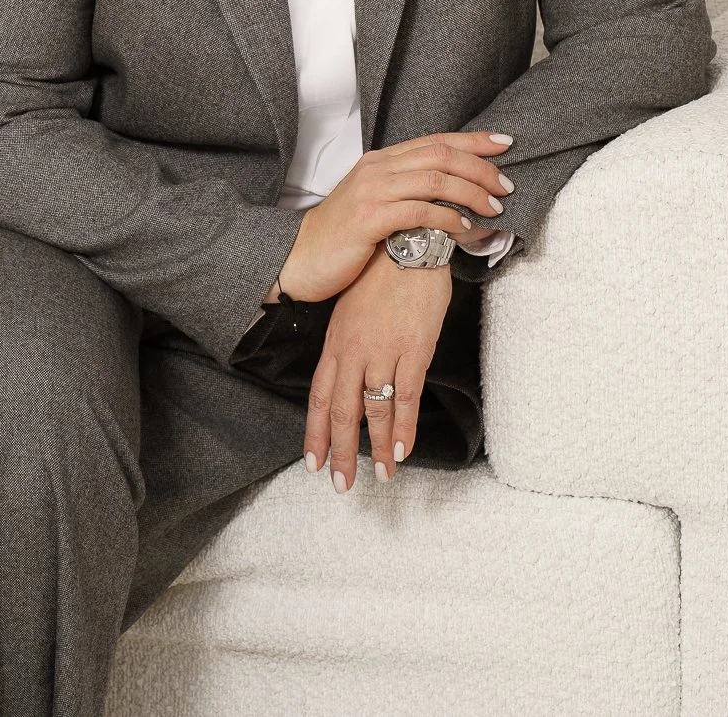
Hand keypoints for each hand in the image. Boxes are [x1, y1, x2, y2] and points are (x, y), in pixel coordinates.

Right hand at [269, 130, 513, 303]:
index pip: (435, 141)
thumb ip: (405, 190)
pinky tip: (463, 228)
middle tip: (505, 185)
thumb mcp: (374, 203)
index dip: (472, 140)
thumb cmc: (341, 237)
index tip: (504, 143)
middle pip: (440, 156)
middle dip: (480, 168)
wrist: (297, 258)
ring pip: (434, 180)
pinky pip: (419, 211)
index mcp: (380, 160)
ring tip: (493, 207)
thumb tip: (450, 192)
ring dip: (470, 192)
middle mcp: (377, 168)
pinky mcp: (368, 218)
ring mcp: (371, 191)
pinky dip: (447, 217)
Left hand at [303, 244, 452, 491]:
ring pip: (374, 410)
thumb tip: (346, 375)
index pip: (319, 396)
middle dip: (340, 452)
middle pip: (341, 411)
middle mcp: (354, 351)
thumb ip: (347, 344)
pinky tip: (402, 449)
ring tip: (381, 475)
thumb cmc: (379, 275)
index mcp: (336, 341)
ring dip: (376, 448)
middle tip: (341, 483)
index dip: (315, 432)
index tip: (314, 461)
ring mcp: (383, 351)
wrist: (406, 244)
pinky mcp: (413, 350)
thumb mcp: (350, 308)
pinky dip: (404, 426)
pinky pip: (407, 396)